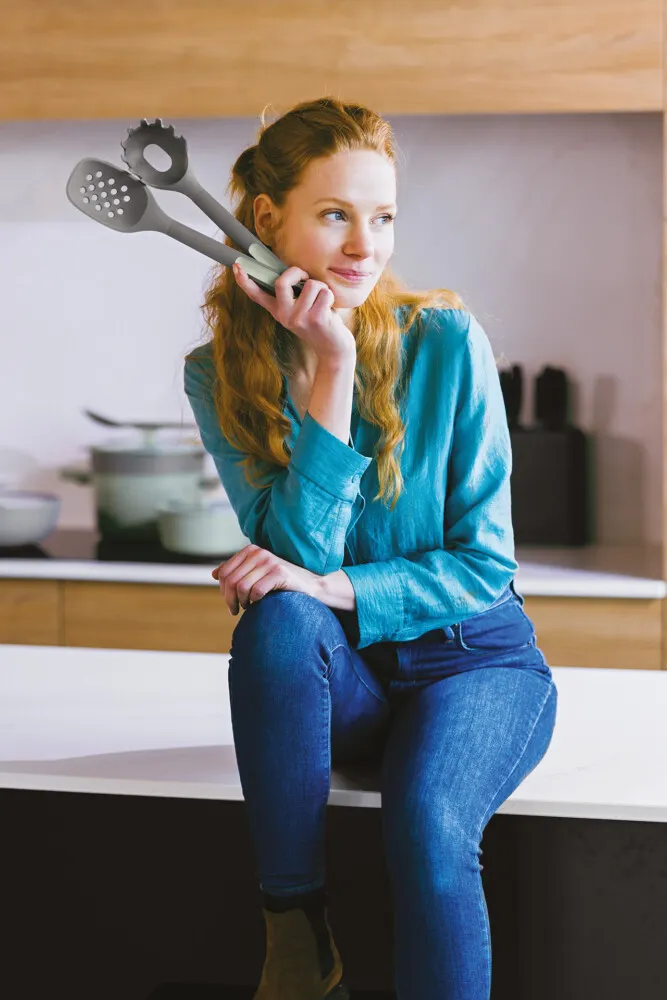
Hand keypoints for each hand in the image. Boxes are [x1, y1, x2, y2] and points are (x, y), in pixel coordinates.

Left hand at [212, 543, 322, 614]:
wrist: (310, 585)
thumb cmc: (280, 582)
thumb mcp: (256, 573)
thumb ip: (236, 572)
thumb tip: (214, 574)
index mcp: (250, 551)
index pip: (224, 573)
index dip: (223, 591)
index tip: (230, 603)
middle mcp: (258, 553)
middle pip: (230, 581)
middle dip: (229, 600)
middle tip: (235, 611)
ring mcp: (270, 561)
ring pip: (241, 587)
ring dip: (241, 602)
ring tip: (247, 607)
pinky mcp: (280, 573)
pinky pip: (256, 591)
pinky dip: (255, 601)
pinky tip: (259, 604)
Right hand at [233, 261, 355, 361]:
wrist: (333, 350)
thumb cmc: (320, 323)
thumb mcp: (300, 310)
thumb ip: (293, 295)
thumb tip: (293, 271)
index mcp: (278, 311)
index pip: (257, 295)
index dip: (245, 281)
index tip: (236, 266)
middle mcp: (284, 315)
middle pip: (281, 282)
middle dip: (297, 272)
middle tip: (306, 277)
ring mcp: (299, 318)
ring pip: (310, 284)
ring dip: (322, 287)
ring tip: (323, 300)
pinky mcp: (315, 319)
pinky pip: (324, 292)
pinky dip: (330, 295)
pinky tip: (330, 309)